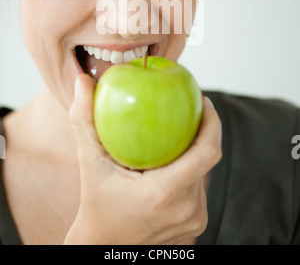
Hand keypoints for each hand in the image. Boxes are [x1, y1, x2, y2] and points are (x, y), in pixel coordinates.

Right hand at [64, 74, 221, 244]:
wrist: (103, 246)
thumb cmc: (95, 203)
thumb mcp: (88, 161)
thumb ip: (84, 120)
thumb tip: (82, 80)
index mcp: (165, 193)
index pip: (207, 152)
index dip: (212, 122)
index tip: (202, 100)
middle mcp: (186, 209)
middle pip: (209, 159)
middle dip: (205, 129)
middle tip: (193, 107)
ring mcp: (194, 220)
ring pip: (205, 173)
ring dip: (197, 149)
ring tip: (184, 128)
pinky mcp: (196, 225)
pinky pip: (200, 187)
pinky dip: (191, 168)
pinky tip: (176, 155)